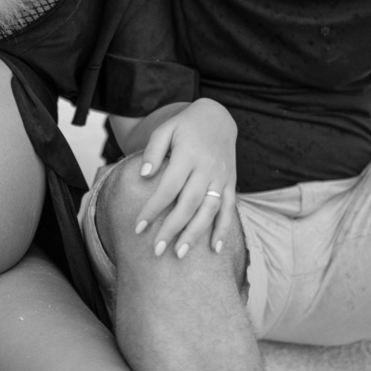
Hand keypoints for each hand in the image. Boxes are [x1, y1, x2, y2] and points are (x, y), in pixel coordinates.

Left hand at [134, 99, 237, 258]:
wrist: (218, 118)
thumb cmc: (185, 126)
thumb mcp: (165, 129)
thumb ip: (153, 151)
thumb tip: (144, 175)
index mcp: (188, 155)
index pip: (169, 188)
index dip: (154, 209)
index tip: (139, 227)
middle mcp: (207, 168)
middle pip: (189, 203)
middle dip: (172, 229)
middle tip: (156, 250)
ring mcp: (221, 177)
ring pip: (209, 210)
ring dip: (195, 233)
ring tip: (180, 253)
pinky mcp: (231, 183)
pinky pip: (228, 208)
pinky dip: (223, 229)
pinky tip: (214, 249)